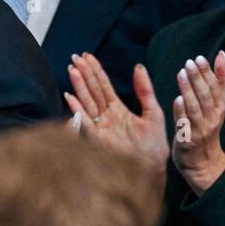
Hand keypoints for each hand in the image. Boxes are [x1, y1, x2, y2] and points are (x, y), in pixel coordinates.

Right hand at [65, 54, 168, 178]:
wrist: (154, 170)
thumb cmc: (154, 146)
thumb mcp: (153, 113)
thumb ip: (145, 90)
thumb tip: (138, 67)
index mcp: (118, 110)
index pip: (103, 86)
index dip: (95, 71)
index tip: (87, 55)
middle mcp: (106, 118)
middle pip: (92, 91)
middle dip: (84, 74)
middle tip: (75, 57)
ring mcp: (100, 128)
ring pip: (87, 103)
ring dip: (79, 87)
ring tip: (72, 70)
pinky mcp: (98, 141)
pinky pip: (85, 124)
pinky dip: (77, 111)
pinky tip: (70, 98)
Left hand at [170, 52, 224, 195]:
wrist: (203, 163)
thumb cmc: (206, 129)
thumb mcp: (216, 106)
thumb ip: (219, 82)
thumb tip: (222, 56)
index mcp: (219, 108)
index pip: (217, 87)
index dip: (210, 72)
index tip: (201, 58)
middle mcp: (213, 118)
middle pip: (207, 95)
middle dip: (199, 78)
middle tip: (190, 62)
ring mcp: (201, 130)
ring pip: (196, 108)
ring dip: (189, 90)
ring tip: (181, 74)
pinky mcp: (188, 140)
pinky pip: (185, 124)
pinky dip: (182, 112)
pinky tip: (177, 100)